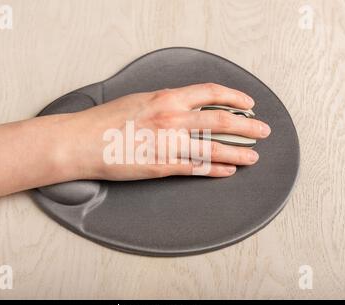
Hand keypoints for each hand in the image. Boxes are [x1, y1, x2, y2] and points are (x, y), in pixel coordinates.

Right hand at [58, 83, 270, 180]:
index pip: (211, 93)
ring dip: (238, 153)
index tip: (248, 103)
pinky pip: (196, 169)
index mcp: (166, 98)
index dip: (234, 97)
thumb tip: (187, 105)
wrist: (82, 141)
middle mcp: (172, 119)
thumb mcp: (140, 99)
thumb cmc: (107, 120)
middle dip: (247, 127)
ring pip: (214, 148)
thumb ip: (166, 102)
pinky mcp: (161, 167)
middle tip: (262, 131)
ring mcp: (168, 144)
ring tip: (253, 156)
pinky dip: (216, 170)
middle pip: (221, 121)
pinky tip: (228, 171)